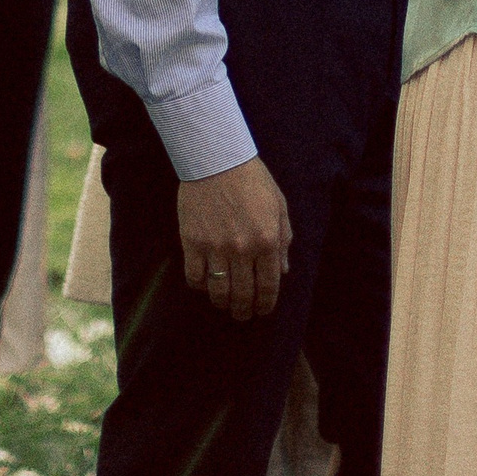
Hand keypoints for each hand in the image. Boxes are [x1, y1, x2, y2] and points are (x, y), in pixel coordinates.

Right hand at [178, 156, 292, 321]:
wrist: (217, 159)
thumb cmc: (252, 179)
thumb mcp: (278, 205)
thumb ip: (284, 239)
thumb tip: (284, 271)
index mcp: (267, 240)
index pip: (268, 285)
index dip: (266, 304)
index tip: (263, 311)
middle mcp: (242, 249)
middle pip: (243, 294)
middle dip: (245, 311)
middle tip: (244, 316)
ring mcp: (215, 247)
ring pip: (218, 291)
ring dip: (223, 304)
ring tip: (225, 306)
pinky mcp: (192, 242)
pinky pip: (195, 277)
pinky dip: (200, 287)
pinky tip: (205, 286)